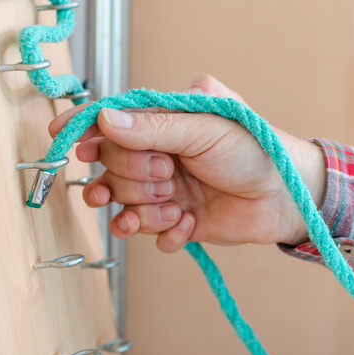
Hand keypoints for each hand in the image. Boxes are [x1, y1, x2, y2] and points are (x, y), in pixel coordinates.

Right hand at [48, 75, 325, 251]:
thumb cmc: (257, 149)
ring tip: (176, 206)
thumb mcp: (206, 128)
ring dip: (145, 209)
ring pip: (124, 205)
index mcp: (165, 124)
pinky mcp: (179, 222)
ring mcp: (168, 190)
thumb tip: (105, 119)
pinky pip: (149, 235)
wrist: (288, 196)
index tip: (65, 140)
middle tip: (167, 175)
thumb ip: (154, 127)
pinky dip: (166, 234)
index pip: (112, 125)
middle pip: (111, 169)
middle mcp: (161, 156)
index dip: (87, 132)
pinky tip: (189, 225)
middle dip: (134, 178)